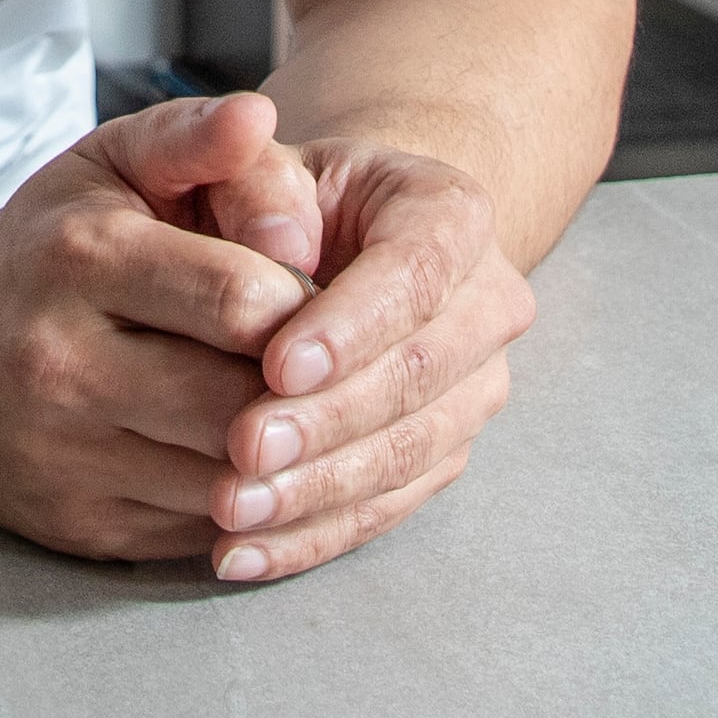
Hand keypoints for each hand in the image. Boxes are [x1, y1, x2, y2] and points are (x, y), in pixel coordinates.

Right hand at [0, 94, 323, 560]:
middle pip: (238, 403)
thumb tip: (259, 117)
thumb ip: (193, 137)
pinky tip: (251, 462)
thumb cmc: (45, 244)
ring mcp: (63, 457)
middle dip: (302, 389)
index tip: (319, 297)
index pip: (240, 300)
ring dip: (284, 457)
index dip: (307, 304)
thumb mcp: (108, 164)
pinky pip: (200, 533)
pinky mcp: (76, 527)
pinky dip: (244, 503)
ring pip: (227, 483)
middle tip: (326, 366)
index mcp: (81, 259)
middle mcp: (61, 364)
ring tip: (297, 413)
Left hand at [199, 139, 531, 584]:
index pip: (415, 271)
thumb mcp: (256, 164)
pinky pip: (387, 506)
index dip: (352, 324)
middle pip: (419, 374)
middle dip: (328, 420)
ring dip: (318, 490)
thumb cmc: (282, 201)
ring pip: (409, 452)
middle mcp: (486, 303)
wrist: (335, 244)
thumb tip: (277, 243)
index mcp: (451, 212)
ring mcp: (473, 386)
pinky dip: (313, 537)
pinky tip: (241, 553)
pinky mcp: (444, 452)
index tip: (276, 365)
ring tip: (231, 509)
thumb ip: (253, 177)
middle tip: (241, 450)